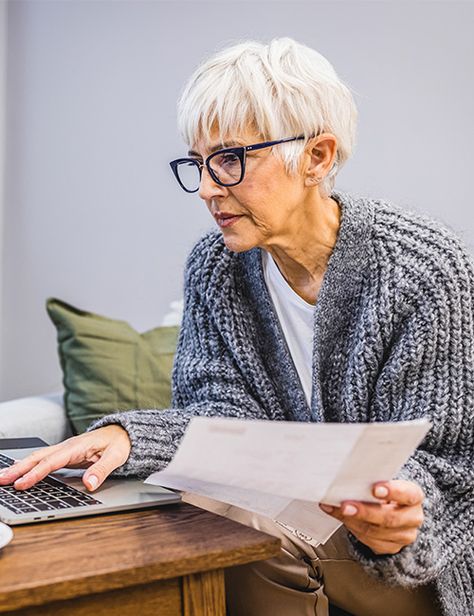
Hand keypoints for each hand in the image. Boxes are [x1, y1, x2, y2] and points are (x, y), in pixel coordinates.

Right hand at [0, 425, 131, 491]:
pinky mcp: (65, 455)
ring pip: (38, 458)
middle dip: (18, 468)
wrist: (124, 433)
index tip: (21, 484)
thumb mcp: (117, 457)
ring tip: (3, 477)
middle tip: (1, 480)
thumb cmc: (120, 443)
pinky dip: (29, 467)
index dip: (36, 473)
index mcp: (77, 446)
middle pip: (38, 457)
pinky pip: (43, 461)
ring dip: (20, 467)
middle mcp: (67, 446)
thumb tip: (90, 484)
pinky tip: (20, 475)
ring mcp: (65, 450)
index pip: (52, 461)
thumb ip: (102, 470)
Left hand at [319, 480, 424, 554]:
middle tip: (345, 506)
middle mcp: (412, 517)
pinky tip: (341, 517)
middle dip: (364, 512)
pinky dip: (351, 527)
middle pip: (390, 518)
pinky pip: (369, 541)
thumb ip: (373, 481)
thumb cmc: (387, 492)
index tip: (375, 489)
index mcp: (414, 496)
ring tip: (337, 510)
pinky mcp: (391, 547)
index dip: (393, 492)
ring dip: (352, 521)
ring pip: (376, 531)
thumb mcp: (385, 482)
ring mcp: (404, 535)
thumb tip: (350, 480)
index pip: (407, 494)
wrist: (394, 510)